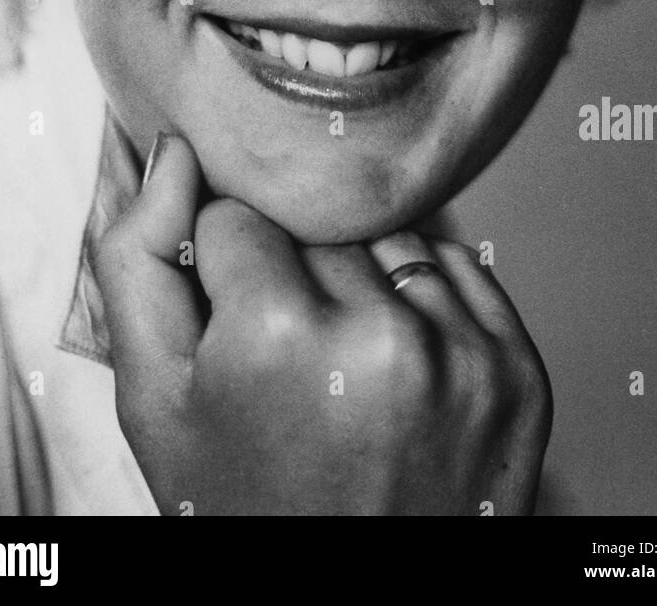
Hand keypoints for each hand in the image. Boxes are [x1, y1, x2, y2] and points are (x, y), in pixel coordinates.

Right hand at [95, 134, 551, 515]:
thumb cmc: (244, 507)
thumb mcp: (154, 403)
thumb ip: (136, 262)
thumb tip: (174, 150)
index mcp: (280, 337)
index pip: (235, 218)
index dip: (224, 277)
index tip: (234, 339)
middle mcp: (386, 334)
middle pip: (316, 226)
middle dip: (294, 275)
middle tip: (292, 365)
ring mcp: (465, 352)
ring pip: (388, 242)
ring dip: (364, 284)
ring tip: (346, 373)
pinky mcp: (520, 368)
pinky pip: (457, 274)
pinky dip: (426, 306)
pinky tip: (401, 375)